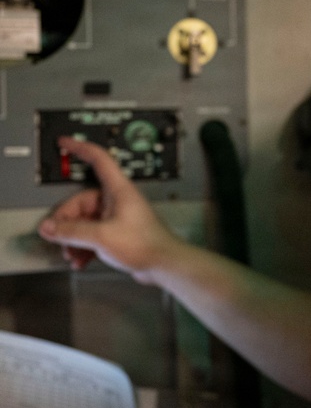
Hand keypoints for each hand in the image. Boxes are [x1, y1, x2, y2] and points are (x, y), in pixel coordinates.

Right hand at [37, 137, 182, 283]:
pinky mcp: (118, 233)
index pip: (99, 159)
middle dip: (67, 222)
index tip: (65, 143)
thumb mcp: (101, 236)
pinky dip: (84, 246)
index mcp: (118, 190)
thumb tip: (49, 227)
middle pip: (81, 202)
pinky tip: (80, 260)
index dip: (81, 148)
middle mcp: (117, 200)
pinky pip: (93, 234)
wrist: (163, 264)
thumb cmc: (144, 244)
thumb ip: (72, 231)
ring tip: (70, 254)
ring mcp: (117, 216)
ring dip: (74, 238)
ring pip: (85, 221)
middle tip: (58, 237)